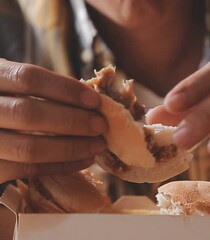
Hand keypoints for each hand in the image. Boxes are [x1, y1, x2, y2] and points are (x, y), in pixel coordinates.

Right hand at [0, 59, 106, 182]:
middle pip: (29, 113)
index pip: (28, 78)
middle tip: (101, 125)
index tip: (94, 100)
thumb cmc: (2, 101)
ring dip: (71, 147)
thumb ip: (39, 88)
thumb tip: (91, 100)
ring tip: (97, 145)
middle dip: (72, 120)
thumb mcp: (9, 82)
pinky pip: (28, 169)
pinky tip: (83, 160)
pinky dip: (61, 165)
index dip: (65, 89)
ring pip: (29, 148)